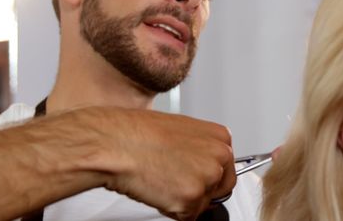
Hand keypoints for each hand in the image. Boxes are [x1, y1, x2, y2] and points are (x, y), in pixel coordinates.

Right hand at [65, 107, 235, 220]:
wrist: (116, 143)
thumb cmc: (138, 132)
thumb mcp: (181, 130)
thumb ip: (200, 147)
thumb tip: (203, 163)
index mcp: (220, 136)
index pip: (226, 167)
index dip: (206, 175)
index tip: (192, 175)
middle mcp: (219, 156)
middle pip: (221, 188)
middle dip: (200, 190)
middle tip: (175, 182)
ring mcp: (207, 178)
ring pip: (202, 203)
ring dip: (183, 200)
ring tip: (161, 180)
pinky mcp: (191, 199)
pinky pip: (186, 215)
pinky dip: (171, 210)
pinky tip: (157, 190)